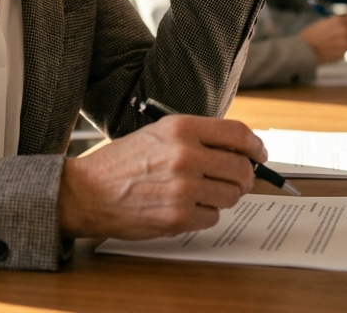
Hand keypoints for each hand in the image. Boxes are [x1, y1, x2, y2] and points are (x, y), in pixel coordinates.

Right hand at [58, 115, 264, 239]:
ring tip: (200, 193)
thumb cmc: (121, 163)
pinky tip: (184, 207)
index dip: (255, 146)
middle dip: (243, 178)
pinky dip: (204, 215)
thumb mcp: (158, 134)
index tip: (259, 154)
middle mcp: (185, 156)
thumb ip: (197, 137)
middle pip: (241, 169)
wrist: (88, 192)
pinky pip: (213, 218)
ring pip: (231, 196)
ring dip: (222, 197)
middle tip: (235, 181)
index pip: (237, 134)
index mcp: (181, 129)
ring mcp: (183, 188)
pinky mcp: (179, 216)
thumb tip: (238, 150)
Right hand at [300, 13, 346, 62]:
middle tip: (346, 37)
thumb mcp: (323, 22)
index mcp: (339, 21)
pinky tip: (334, 51)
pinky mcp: (343, 54)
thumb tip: (346, 21)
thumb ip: (336, 22)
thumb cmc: (311, 35)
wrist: (304, 49)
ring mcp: (345, 43)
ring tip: (339, 45)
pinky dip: (343, 52)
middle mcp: (345, 30)